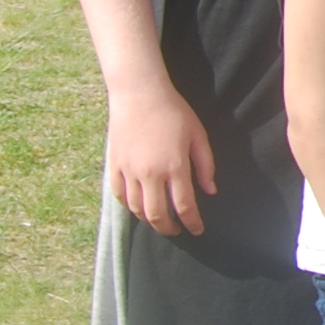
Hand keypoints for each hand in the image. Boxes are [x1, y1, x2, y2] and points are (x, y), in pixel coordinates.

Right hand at [106, 85, 216, 236]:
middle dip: (169, 229)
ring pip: (137, 209)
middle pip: (157, 215)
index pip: (184, 206)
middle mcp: (149, 174)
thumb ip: (205, 165)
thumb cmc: (173, 112)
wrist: (139, 94)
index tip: (197, 230)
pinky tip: (139, 206)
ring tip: (160, 220)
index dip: (192, 223)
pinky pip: (119, 195)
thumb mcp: (198, 135)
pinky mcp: (114, 166)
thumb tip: (210, 191)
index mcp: (174, 167)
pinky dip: (130, 206)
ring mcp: (128, 171)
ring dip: (149, 220)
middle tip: (177, 230)